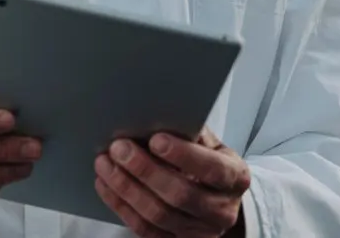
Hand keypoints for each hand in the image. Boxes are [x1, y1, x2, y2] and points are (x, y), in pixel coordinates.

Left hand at [94, 126, 249, 236]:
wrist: (217, 196)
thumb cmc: (207, 158)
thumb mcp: (207, 141)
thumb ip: (188, 130)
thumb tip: (155, 113)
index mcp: (234, 177)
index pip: (211, 168)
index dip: (183, 155)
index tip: (155, 139)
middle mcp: (222, 210)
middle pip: (180, 194)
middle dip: (145, 170)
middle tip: (119, 148)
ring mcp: (200, 232)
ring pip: (159, 215)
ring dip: (126, 188)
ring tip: (105, 164)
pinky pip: (146, 230)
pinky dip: (122, 206)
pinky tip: (106, 185)